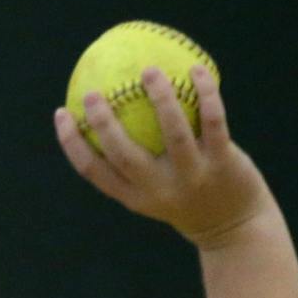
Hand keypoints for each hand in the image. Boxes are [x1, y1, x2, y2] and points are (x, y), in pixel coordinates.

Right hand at [55, 66, 274, 247]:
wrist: (235, 227)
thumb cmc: (189, 198)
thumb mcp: (155, 191)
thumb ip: (135, 164)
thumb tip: (112, 115)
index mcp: (134, 196)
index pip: (93, 170)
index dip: (71, 142)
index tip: (62, 113)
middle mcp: (158, 188)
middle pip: (123, 154)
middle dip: (103, 123)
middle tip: (91, 92)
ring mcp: (191, 176)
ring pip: (173, 132)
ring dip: (160, 98)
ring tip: (148, 71)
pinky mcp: (223, 163)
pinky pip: (213, 121)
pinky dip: (206, 94)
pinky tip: (196, 69)